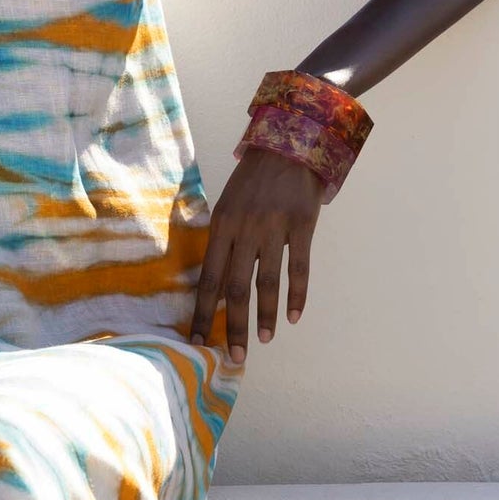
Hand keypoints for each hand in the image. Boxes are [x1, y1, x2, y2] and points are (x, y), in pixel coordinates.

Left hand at [191, 147, 323, 361]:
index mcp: (221, 227)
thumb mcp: (227, 206)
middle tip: (233, 356)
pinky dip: (297, 294)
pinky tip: (294, 317)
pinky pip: (299, 267)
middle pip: (235, 287)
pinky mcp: (302, 225)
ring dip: (264, 315)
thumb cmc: (253, 180)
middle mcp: (244, 229)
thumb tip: (215, 287)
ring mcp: (274, 227)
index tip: (196, 343)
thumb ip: (222, 243)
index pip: (208, 280)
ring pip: (267, 281)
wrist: (289, 143)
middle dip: (232, 326)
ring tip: (262, 341)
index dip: (202, 314)